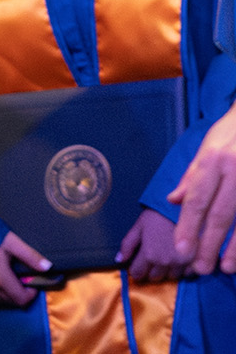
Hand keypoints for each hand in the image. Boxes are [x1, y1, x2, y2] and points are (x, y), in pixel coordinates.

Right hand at [0, 231, 52, 306]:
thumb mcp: (10, 241)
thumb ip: (29, 255)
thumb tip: (48, 268)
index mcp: (0, 279)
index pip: (22, 299)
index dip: (30, 293)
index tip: (30, 282)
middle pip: (11, 301)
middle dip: (19, 294)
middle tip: (19, 278)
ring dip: (6, 294)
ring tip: (6, 278)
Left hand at [118, 207, 187, 281]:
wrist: (182, 209)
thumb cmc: (158, 216)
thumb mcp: (139, 226)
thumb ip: (128, 244)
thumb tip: (119, 260)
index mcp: (150, 255)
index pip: (138, 273)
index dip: (136, 271)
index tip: (137, 268)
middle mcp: (165, 263)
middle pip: (154, 277)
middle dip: (150, 271)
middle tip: (152, 259)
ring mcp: (181, 264)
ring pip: (171, 277)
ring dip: (167, 271)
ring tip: (166, 257)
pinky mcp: (195, 263)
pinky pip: (186, 274)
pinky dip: (182, 270)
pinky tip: (179, 259)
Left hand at [169, 103, 235, 274]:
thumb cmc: (231, 134)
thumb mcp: (207, 147)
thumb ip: (192, 177)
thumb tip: (173, 201)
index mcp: (214, 160)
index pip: (197, 198)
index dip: (188, 226)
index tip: (180, 249)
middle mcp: (235, 171)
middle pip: (220, 214)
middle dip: (208, 243)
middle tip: (198, 268)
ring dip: (235, 248)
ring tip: (224, 268)